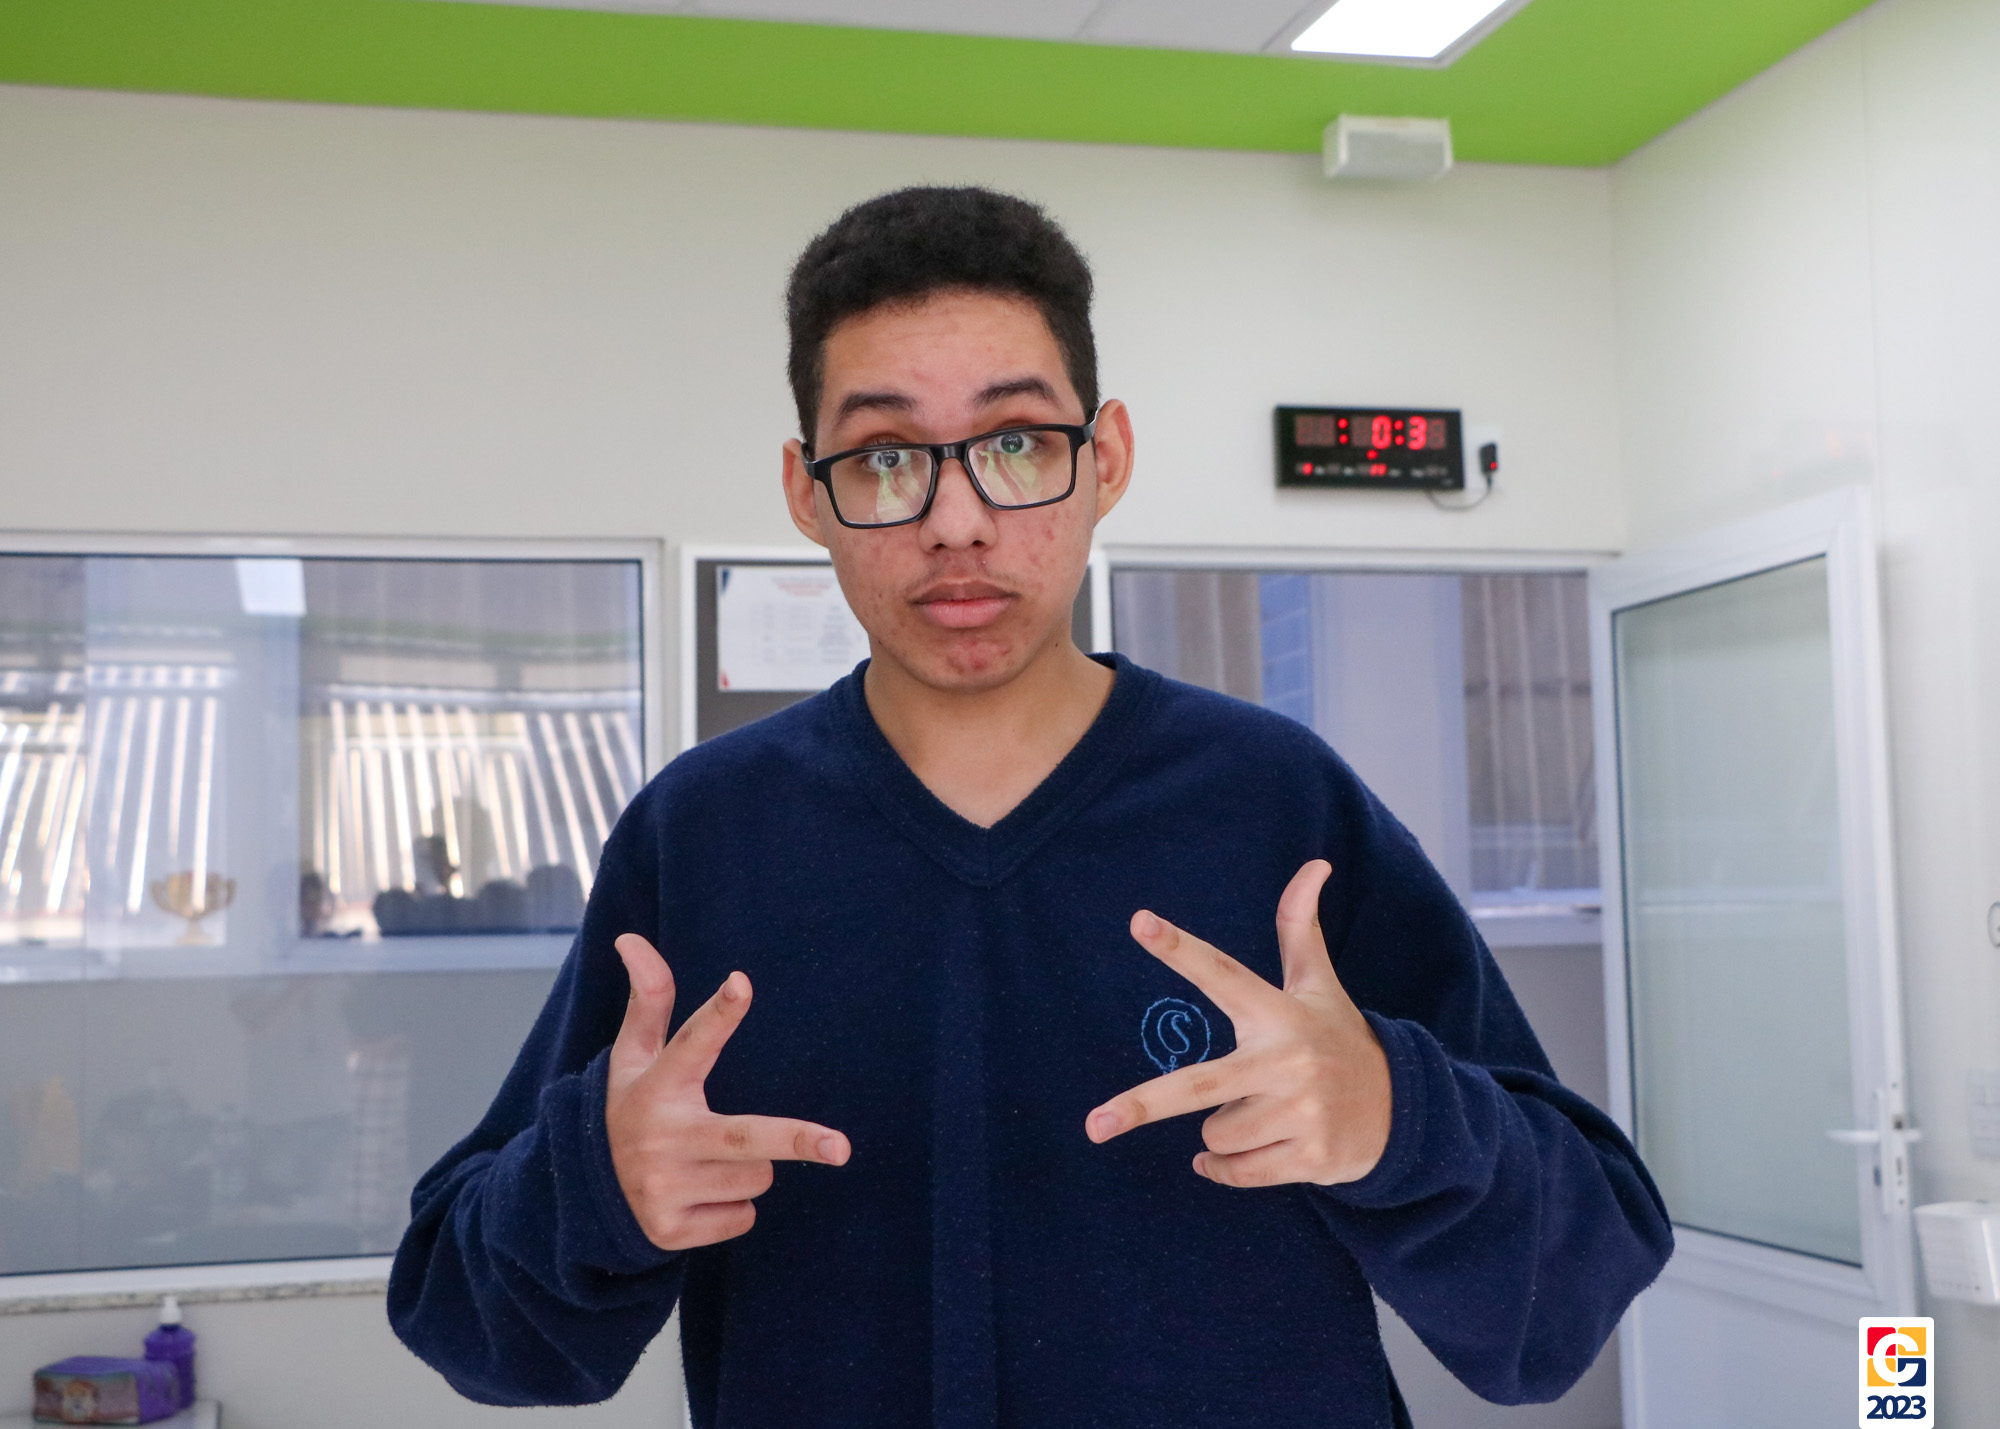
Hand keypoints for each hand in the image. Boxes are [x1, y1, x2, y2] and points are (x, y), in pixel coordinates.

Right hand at [606, 933, 850, 1249]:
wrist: (580, 1197)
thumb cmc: (627, 1108)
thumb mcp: (631, 1057)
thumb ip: (648, 1000)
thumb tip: (630, 937)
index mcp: (654, 1086)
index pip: (691, 1042)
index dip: (720, 1013)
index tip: (742, 982)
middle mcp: (659, 1139)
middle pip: (745, 1138)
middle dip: (796, 1141)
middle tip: (842, 1147)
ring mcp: (663, 1189)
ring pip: (756, 1177)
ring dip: (748, 1170)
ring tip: (704, 1161)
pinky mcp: (670, 1232)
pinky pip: (743, 1217)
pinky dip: (731, 1209)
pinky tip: (695, 1197)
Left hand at [1084, 860, 1391, 1188]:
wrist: (1404, 1113)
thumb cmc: (1339, 1040)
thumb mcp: (1319, 986)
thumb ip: (1300, 929)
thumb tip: (1315, 863)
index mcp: (1280, 1012)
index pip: (1222, 972)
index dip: (1179, 948)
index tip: (1139, 921)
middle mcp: (1287, 1060)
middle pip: (1198, 1086)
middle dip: (1141, 1106)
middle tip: (1093, 1124)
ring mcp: (1300, 1112)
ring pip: (1214, 1135)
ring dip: (1221, 1131)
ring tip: (1261, 1113)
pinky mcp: (1309, 1157)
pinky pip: (1234, 1172)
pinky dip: (1223, 1170)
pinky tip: (1241, 1153)